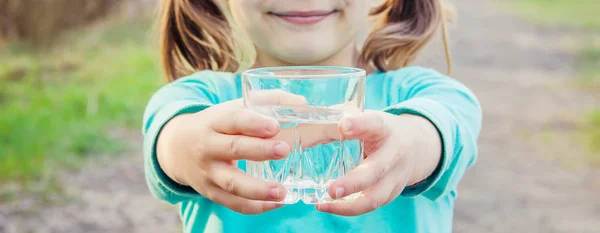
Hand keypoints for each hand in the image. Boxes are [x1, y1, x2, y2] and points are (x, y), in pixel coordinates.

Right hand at [156, 90, 305, 213]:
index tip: (274, 126)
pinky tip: (278, 203)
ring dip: (258, 190)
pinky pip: (234, 204)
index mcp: (214, 122)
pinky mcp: (211, 193)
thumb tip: (302, 103)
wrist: (176, 148)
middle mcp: (208, 147)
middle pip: (233, 149)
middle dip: (259, 151)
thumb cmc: (216, 125)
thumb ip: (267, 102)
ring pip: (232, 183)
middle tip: (284, 150)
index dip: (253, 123)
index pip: (233, 120)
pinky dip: (256, 207)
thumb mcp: (233, 108)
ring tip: (282, 191)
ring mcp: (208, 173)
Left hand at [315, 111, 441, 215]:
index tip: (343, 125)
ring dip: (349, 205)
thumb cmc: (381, 131)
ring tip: (324, 204)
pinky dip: (348, 209)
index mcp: (386, 128)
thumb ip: (343, 120)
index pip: (374, 124)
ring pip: (376, 196)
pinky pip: (371, 205)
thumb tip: (305, 121)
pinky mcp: (392, 193)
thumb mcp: (368, 119)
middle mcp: (394, 153)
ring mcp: (395, 176)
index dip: (359, 124)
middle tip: (332, 190)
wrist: (418, 146)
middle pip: (377, 170)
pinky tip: (327, 206)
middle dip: (354, 183)